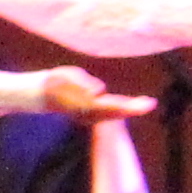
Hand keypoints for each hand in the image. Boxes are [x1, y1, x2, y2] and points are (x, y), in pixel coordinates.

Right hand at [38, 70, 154, 125]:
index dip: (125, 104)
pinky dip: (121, 110)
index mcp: (84, 104)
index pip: (109, 105)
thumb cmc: (54, 82)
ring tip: (146, 103)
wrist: (40, 95)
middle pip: (114, 112)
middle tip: (150, 103)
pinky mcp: (88, 116)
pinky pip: (108, 114)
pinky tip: (133, 106)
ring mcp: (88, 117)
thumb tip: (99, 90)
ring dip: (129, 109)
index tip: (137, 103)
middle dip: (132, 108)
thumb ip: (83, 83)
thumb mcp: (66, 76)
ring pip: (112, 114)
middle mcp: (88, 114)